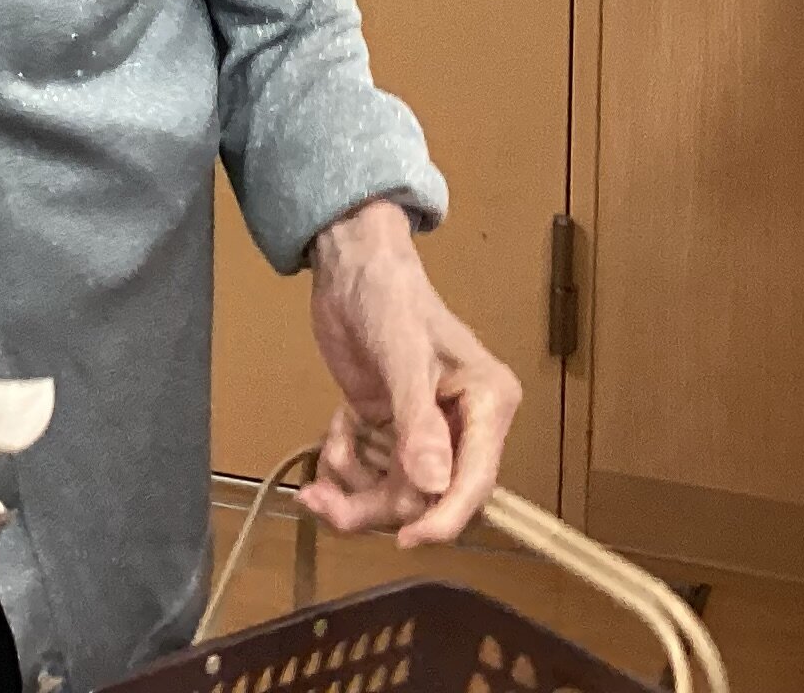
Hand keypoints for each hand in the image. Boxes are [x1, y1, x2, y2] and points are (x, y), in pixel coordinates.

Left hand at [302, 199, 519, 546]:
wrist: (349, 265)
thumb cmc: (389, 295)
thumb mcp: (403, 356)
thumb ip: (417, 423)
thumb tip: (432, 486)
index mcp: (487, 404)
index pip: (475, 481)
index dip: (443, 518)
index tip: (405, 539)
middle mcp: (462, 425)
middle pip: (428, 496)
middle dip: (377, 505)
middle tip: (323, 502)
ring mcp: (424, 430)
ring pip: (395, 491)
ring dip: (353, 492)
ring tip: (316, 481)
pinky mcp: (390, 428)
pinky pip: (371, 472)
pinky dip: (345, 466)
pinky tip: (332, 436)